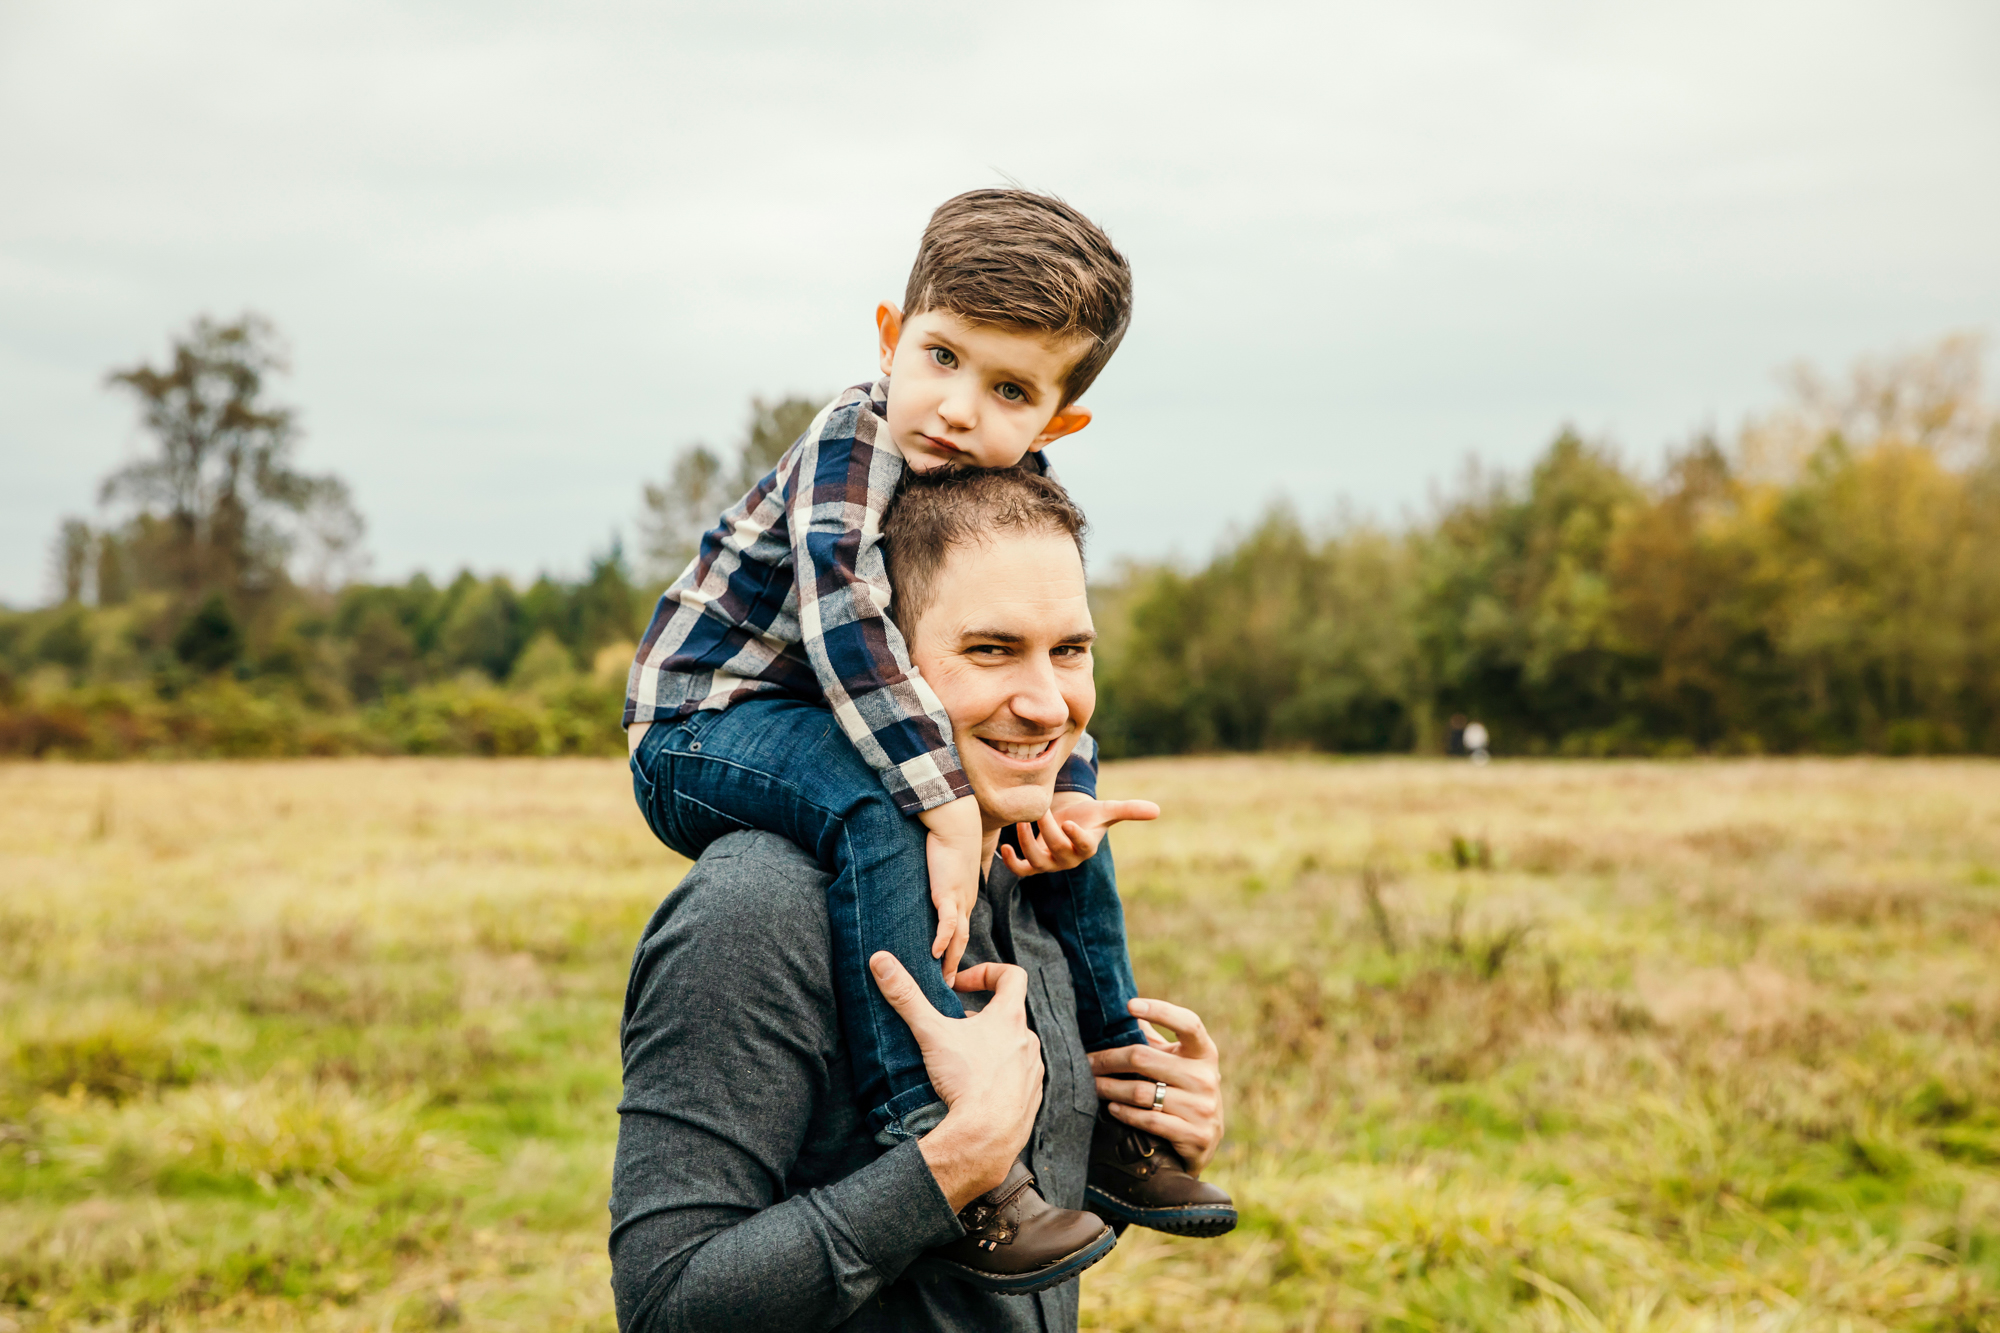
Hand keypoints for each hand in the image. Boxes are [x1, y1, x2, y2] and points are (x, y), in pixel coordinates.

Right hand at [870, 952, 1043, 1209]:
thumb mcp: (931, 1033)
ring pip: (1012, 1046)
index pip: (1012, 975)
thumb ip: (906, 996)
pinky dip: (998, 1075)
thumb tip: (881, 960)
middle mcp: (1028, 1041)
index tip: (962, 986)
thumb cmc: (964, 1081)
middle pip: (1007, 1014)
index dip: (986, 972)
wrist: (985, 1137)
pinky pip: (1017, 1076)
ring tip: (962, 1060)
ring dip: (989, 1046)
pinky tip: (976, 1088)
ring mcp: (1032, 1070)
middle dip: (978, 1017)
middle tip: (951, 1029)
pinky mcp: (1031, 1096)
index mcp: (1010, 1018)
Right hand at [918, 795, 982, 984]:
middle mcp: (966, 903)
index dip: (955, 951)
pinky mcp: (948, 892)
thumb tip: (924, 888)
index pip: (961, 931)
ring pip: (958, 937)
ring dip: (952, 959)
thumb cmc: (947, 841)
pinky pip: (947, 921)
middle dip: (956, 964)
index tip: (947, 967)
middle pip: (963, 941)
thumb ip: (936, 882)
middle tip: (947, 985)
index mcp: (965, 898)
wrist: (956, 824)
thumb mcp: (944, 868)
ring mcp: (959, 899)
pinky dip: (942, 939)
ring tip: (943, 979)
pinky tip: (935, 954)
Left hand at [998, 796, 1158, 877]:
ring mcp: (1050, 862)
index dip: (1077, 837)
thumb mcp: (1107, 810)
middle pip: (1057, 849)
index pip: (1084, 846)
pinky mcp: (1034, 863)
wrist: (1068, 817)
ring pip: (1037, 861)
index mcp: (1087, 846)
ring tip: (1023, 822)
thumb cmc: (1089, 815)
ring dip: (1027, 843)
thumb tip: (1157, 810)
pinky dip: (1012, 863)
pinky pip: (1022, 870)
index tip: (1070, 823)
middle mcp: (1069, 858)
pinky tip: (1005, 848)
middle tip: (1040, 810)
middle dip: (1047, 829)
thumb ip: (1130, 810)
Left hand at [1088, 997, 1224, 1175]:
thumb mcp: (1177, 1061)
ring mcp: (1202, 1107)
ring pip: (1141, 1092)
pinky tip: (1111, 1107)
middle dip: (1109, 1059)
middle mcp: (1206, 1077)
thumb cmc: (1183, 1088)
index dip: (1160, 1010)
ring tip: (1093, 1084)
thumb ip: (1153, 1038)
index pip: (1188, 1023)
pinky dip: (1124, 1113)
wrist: (1207, 1139)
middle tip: (1087, 1061)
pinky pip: (1148, 1120)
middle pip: (1145, 1059)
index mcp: (1204, 1052)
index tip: (1130, 1005)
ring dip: (1109, 1088)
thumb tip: (1122, 1007)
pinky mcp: (1193, 1135)